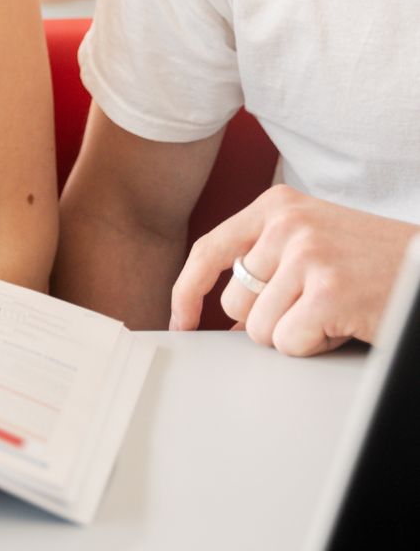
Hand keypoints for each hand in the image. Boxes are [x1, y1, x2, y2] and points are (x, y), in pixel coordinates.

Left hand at [169, 184, 417, 354]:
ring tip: (333, 309)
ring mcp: (308, 255)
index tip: (179, 321)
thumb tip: (226, 317)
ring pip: (259, 330)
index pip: (209, 250)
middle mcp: (287, 224)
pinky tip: (343, 322)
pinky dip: (315, 346)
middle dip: (269, 318)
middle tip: (315, 303)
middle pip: (233, 305)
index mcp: (277, 205)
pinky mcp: (327, 292)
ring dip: (295, 333)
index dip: (186, 291)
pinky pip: (289, 344)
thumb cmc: (372, 260)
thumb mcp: (313, 240)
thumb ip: (267, 261)